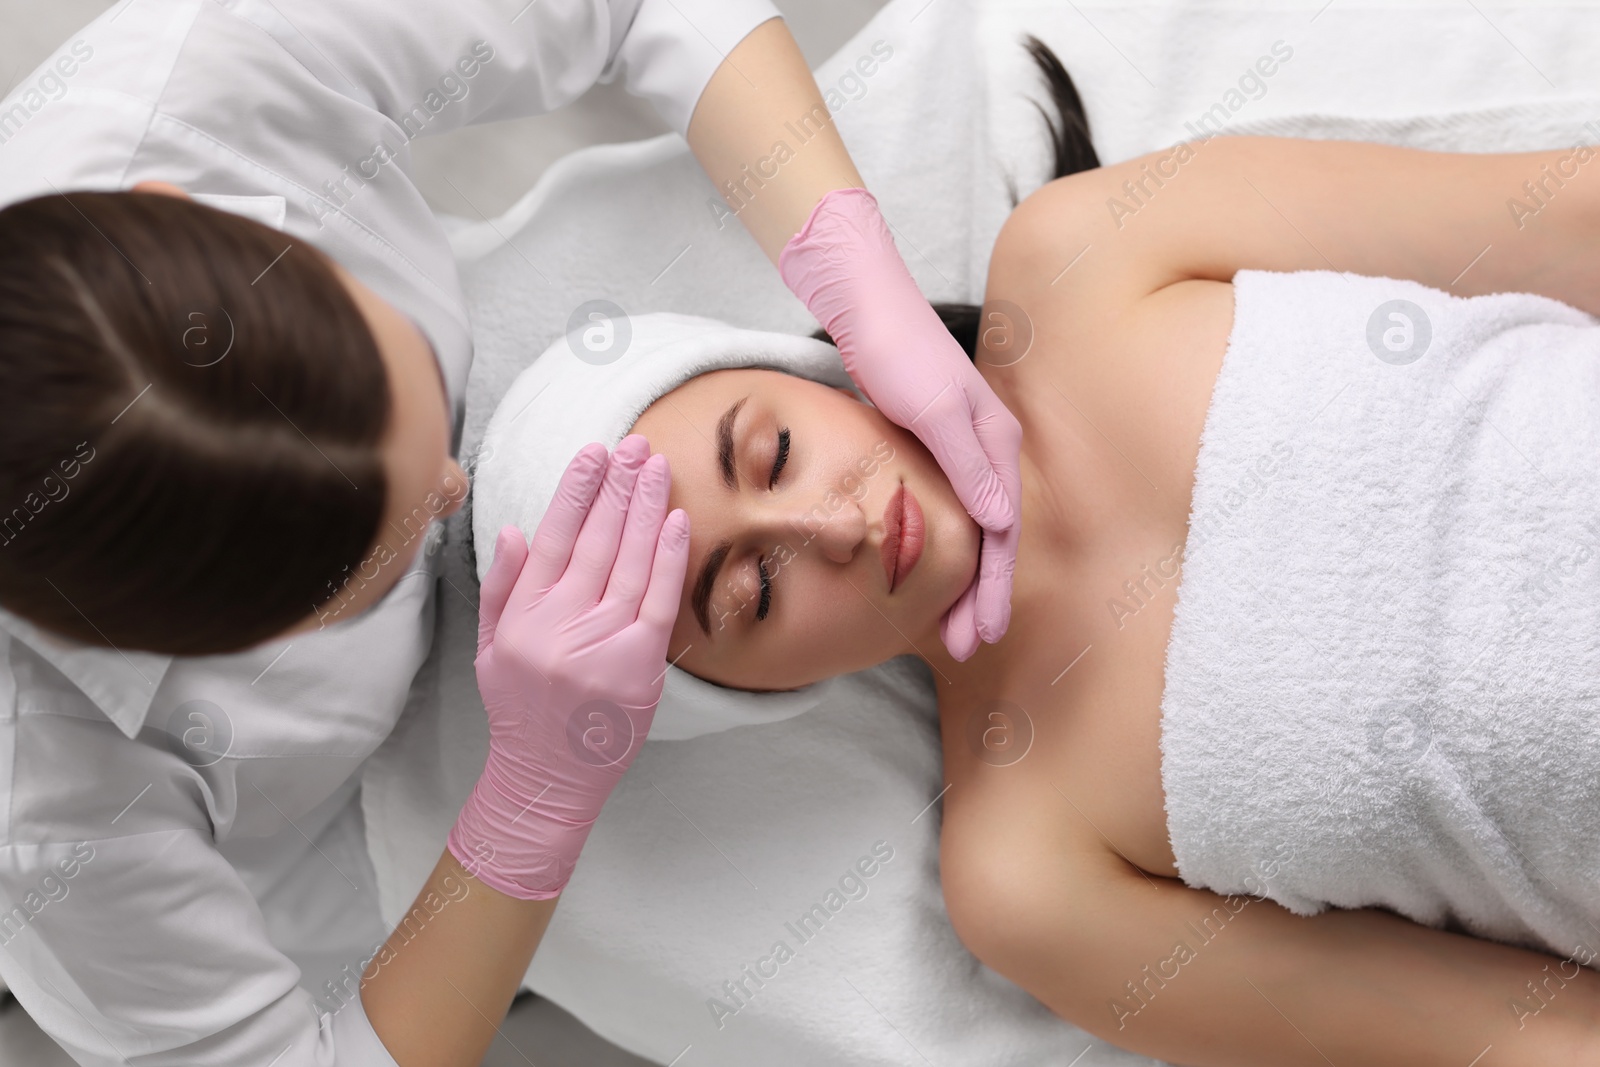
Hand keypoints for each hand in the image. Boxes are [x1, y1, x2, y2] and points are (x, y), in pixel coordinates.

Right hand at [447, 436, 689, 898]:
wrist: (547, 777)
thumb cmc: (520, 710)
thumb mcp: (488, 648)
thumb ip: (501, 586)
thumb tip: (512, 526)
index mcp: (523, 615)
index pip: (553, 536)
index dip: (575, 491)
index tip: (592, 452)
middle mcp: (560, 622)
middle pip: (596, 539)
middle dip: (617, 485)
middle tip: (635, 444)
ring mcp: (601, 641)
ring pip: (630, 559)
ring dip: (645, 507)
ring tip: (657, 465)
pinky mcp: (639, 662)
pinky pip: (659, 597)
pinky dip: (669, 556)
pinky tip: (676, 519)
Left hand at [779, 187, 1020, 659]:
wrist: (865, 303)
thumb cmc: (897, 350)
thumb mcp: (934, 409)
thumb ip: (967, 464)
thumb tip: (1000, 523)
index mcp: (996, 444)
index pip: (1002, 534)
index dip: (991, 588)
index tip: (980, 634)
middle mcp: (988, 450)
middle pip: (993, 538)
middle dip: (982, 596)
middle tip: (967, 646)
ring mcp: (961, 447)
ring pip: (971, 528)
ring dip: (964, 578)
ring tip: (948, 626)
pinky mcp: (932, 444)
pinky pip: (949, 510)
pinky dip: (946, 547)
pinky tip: (929, 567)